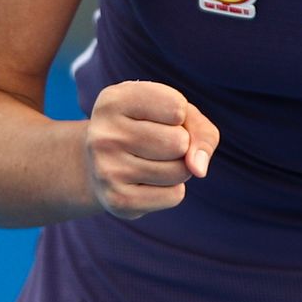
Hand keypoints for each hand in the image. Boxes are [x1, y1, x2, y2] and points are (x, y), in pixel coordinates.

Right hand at [84, 80, 220, 219]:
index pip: (177, 108)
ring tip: (152, 162)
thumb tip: (199, 169)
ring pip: (181, 171)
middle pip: (180, 143)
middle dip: (181, 144)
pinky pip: (174, 196)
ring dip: (179, 168)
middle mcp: (104, 134)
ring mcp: (106, 170)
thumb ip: (200, 130)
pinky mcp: (117, 201)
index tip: (157, 116)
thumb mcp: (174, 112)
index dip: (179, 115)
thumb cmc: (147, 129)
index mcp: (114, 100)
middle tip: (156, 144)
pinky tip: (147, 183)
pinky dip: (171, 190)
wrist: (101, 166)